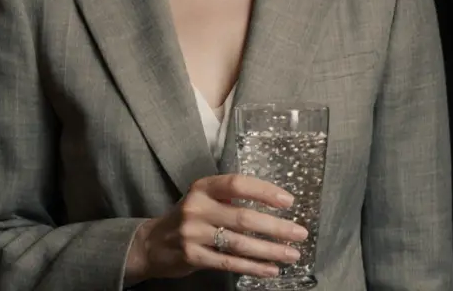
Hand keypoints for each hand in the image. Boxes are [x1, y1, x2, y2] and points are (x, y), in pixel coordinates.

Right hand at [123, 174, 308, 284]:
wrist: (153, 244)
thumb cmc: (190, 218)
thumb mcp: (205, 199)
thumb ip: (231, 199)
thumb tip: (276, 207)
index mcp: (203, 188)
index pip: (238, 184)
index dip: (264, 192)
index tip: (288, 201)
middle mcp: (197, 208)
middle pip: (244, 217)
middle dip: (276, 227)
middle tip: (300, 233)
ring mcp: (193, 234)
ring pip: (239, 243)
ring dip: (270, 250)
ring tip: (292, 254)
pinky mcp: (192, 257)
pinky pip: (229, 263)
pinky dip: (253, 267)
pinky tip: (271, 269)